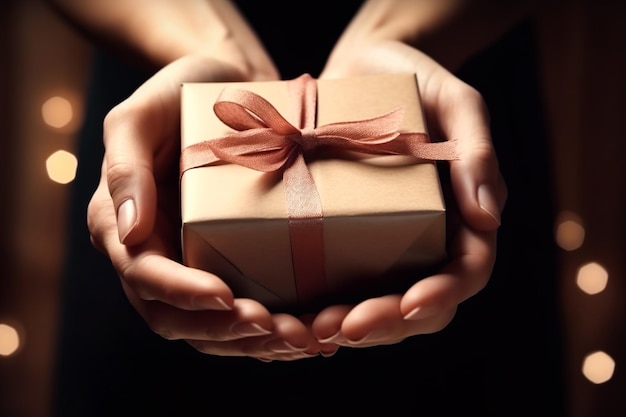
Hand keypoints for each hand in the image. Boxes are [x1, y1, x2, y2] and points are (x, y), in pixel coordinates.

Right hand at [87, 54, 327, 360]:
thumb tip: (126, 232)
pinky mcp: (223, 263)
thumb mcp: (140, 116)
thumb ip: (125, 168)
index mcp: (122, 224)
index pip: (144, 275)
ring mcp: (188, 262)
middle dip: (225, 329)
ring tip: (299, 340)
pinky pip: (237, 313)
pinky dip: (266, 332)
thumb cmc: (179, 94)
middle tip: (276, 328)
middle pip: (177, 317)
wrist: (226, 88)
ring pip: (209, 328)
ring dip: (252, 342)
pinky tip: (301, 334)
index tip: (226, 297)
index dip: (182, 293)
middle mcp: (153, 253)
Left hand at [311, 40, 506, 346]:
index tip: (409, 305)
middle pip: (419, 304)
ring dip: (348, 324)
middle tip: (341, 329)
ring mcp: (386, 241)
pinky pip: (339, 279)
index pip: (466, 271)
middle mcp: (427, 238)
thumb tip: (488, 218)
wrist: (359, 67)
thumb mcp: (454, 100)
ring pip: (378, 303)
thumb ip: (477, 150)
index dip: (441, 295)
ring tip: (312, 329)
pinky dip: (320, 302)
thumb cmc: (415, 76)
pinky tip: (294, 311)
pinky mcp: (346, 234)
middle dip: (385, 323)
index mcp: (463, 216)